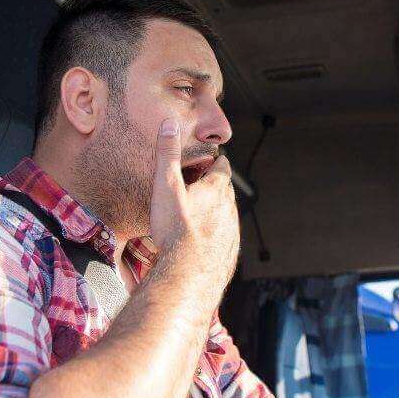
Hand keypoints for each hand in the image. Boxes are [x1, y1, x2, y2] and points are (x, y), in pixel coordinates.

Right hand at [149, 118, 239, 285]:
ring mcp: (231, 231)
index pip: (222, 167)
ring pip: (226, 214)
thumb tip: (169, 124)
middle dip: (214, 185)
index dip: (215, 162)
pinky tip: (203, 240)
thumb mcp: (166, 187)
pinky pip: (225, 236)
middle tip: (199, 185)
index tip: (209, 160)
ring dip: (216, 210)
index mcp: (216, 190)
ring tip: (199, 213)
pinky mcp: (229, 251)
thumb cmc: (176, 230)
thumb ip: (168, 155)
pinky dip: (216, 233)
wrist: (189, 273)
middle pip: (225, 190)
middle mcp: (229, 208)